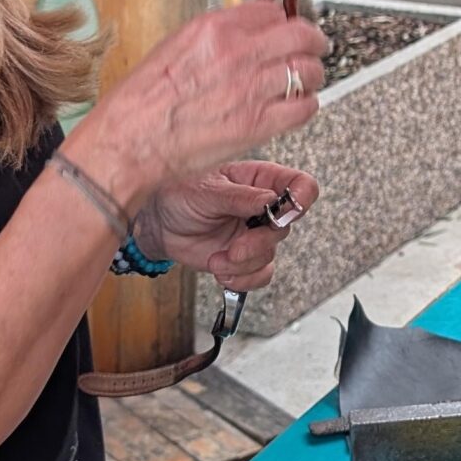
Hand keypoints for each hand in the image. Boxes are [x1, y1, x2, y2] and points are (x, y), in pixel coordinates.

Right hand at [68, 0, 328, 203]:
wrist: (129, 141)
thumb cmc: (141, 101)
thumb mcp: (173, 48)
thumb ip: (213, 38)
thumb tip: (244, 33)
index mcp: (212, 29)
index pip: (270, 10)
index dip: (284, 20)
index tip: (286, 29)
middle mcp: (236, 52)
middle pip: (301, 34)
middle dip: (313, 41)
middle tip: (315, 48)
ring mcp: (250, 88)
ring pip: (309, 70)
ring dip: (312, 76)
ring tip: (305, 82)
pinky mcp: (258, 124)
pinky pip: (304, 108)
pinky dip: (306, 106)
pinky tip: (295, 108)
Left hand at [134, 162, 318, 291]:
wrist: (158, 224)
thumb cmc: (179, 194)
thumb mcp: (206, 191)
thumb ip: (241, 197)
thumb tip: (271, 201)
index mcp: (260, 180)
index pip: (300, 186)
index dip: (302, 199)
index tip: (283, 215)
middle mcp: (263, 207)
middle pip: (285, 228)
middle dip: (257, 244)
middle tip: (234, 249)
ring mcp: (255, 234)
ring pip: (269, 256)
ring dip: (242, 265)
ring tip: (216, 260)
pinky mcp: (245, 258)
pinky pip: (261, 275)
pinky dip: (242, 280)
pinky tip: (222, 271)